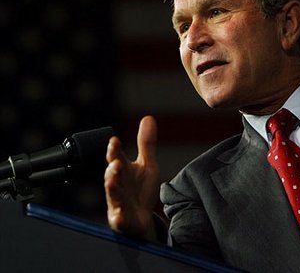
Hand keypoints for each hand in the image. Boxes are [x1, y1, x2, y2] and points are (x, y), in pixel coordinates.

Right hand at [104, 115, 160, 240]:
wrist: (142, 220)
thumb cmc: (140, 191)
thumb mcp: (147, 165)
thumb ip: (146, 143)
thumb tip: (148, 117)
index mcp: (122, 170)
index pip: (115, 157)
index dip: (114, 150)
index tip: (114, 140)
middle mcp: (116, 185)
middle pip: (111, 176)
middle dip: (112, 169)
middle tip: (115, 162)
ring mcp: (117, 203)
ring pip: (112, 195)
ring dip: (112, 187)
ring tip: (112, 178)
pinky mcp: (121, 221)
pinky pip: (119, 219)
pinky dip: (119, 216)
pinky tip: (120, 213)